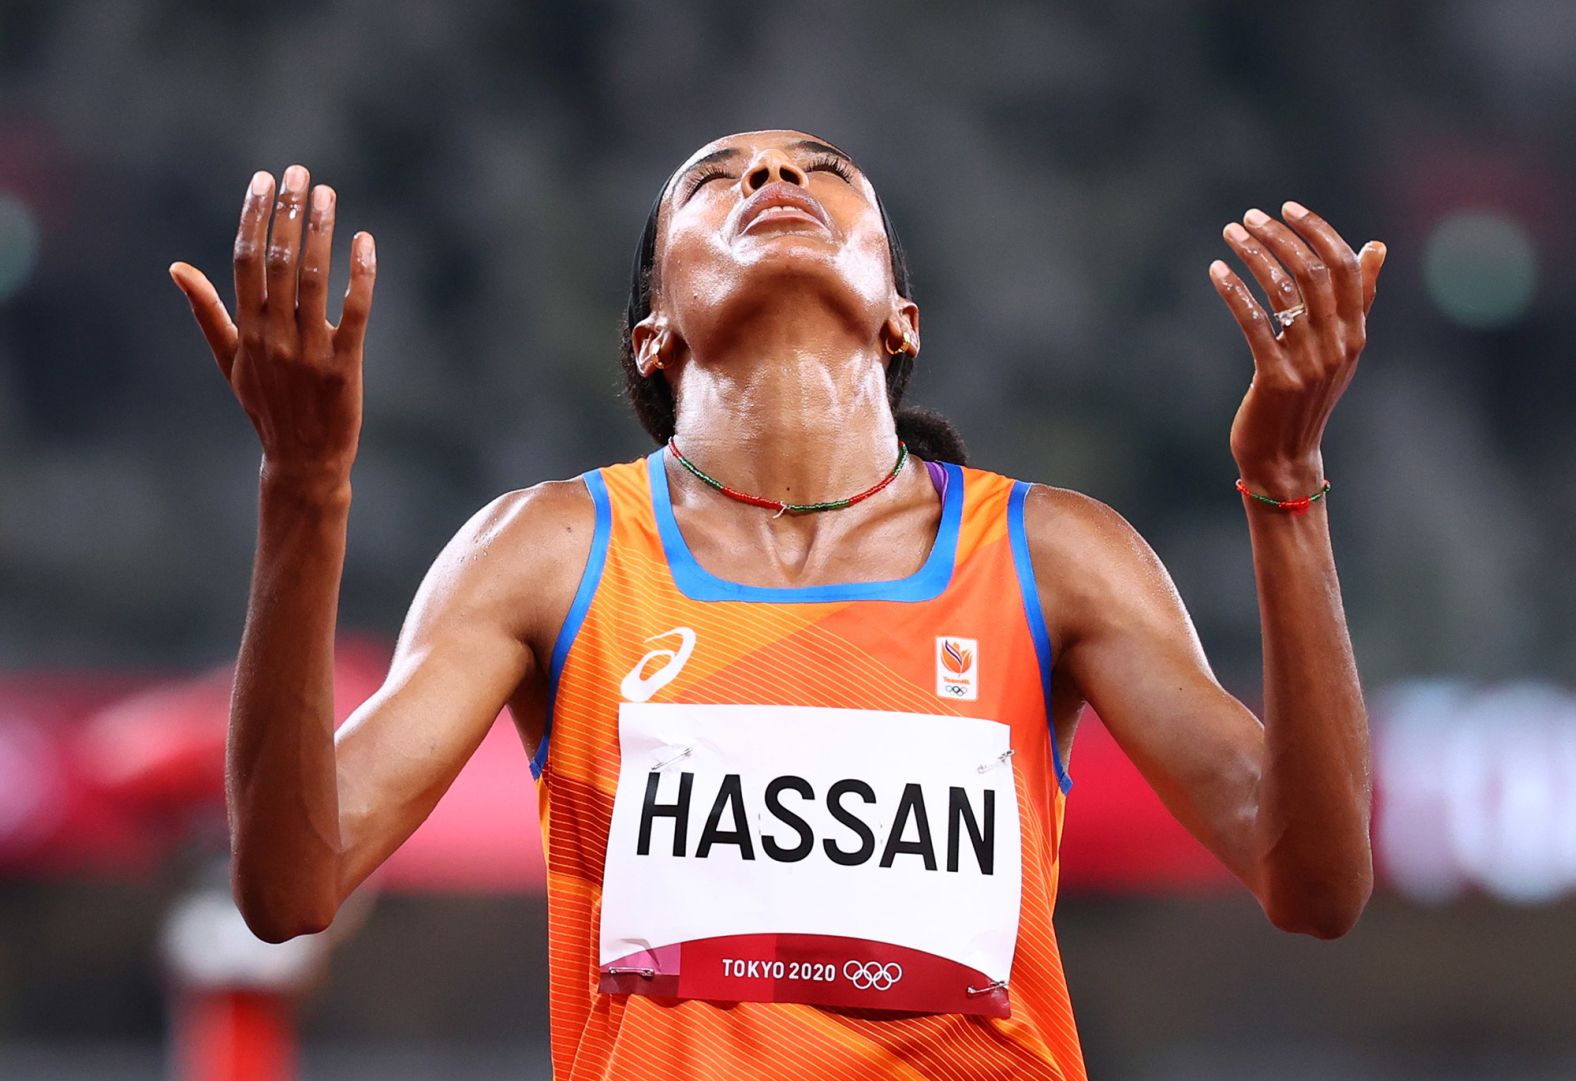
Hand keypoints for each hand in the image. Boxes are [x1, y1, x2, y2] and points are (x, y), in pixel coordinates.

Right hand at [170, 165, 376, 484]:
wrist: (302, 461)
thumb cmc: (266, 406)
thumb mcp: (229, 360)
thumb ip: (207, 312)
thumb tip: (177, 268)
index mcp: (246, 330)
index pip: (246, 261)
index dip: (255, 216)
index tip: (265, 179)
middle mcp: (274, 336)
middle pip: (280, 261)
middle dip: (289, 211)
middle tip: (301, 172)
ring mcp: (310, 352)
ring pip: (314, 279)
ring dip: (321, 231)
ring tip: (328, 194)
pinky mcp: (345, 367)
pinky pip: (355, 312)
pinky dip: (360, 275)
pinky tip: (365, 242)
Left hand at [1209, 201, 1384, 492]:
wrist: (1285, 459)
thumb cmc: (1305, 399)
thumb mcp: (1338, 349)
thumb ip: (1358, 299)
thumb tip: (1375, 246)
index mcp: (1355, 332)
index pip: (1346, 265)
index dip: (1317, 231)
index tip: (1287, 207)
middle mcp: (1338, 343)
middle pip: (1314, 271)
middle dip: (1280, 236)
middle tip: (1249, 218)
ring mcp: (1309, 362)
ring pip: (1284, 292)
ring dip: (1254, 255)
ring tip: (1230, 235)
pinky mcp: (1277, 378)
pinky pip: (1255, 323)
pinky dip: (1235, 291)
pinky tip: (1217, 271)